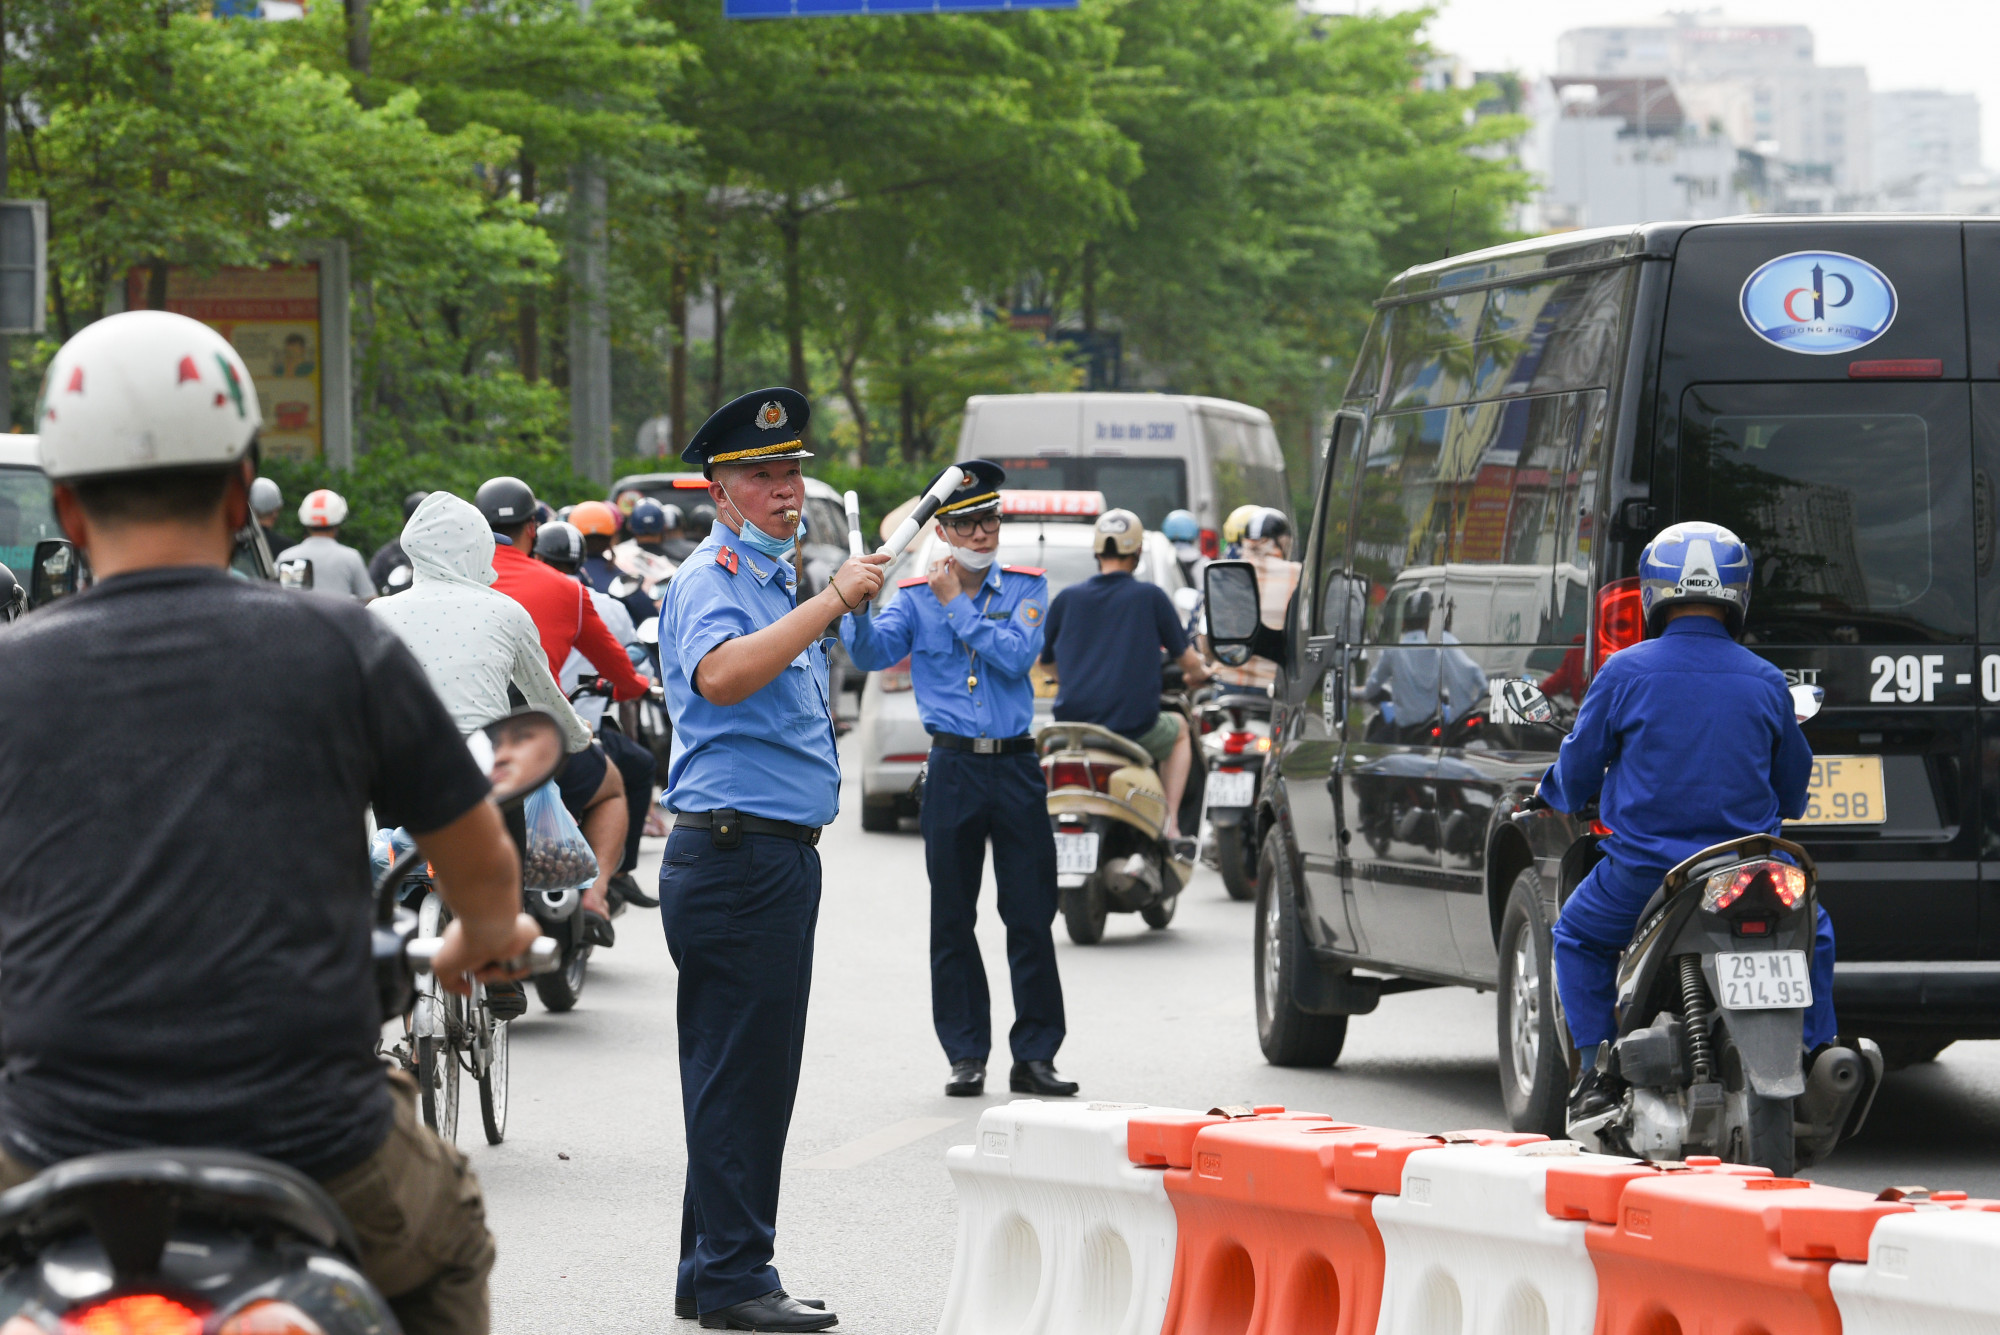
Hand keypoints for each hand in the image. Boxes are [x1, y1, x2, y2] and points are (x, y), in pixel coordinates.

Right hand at [428, 912, 542, 995]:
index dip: (478, 975)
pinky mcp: (528, 941)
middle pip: (495, 971)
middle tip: (483, 971)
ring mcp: (510, 942)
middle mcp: (493, 942)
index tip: (473, 976)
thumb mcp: (443, 965)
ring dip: (501, 975)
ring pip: (510, 970)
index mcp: (475, 943)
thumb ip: (449, 984)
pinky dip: (521, 970)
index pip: (480, 966)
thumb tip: (466, 991)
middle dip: (488, 977)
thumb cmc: (467, 938)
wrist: (488, 927)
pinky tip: (511, 965)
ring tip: (495, 967)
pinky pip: (529, 963)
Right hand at [827, 553, 888, 609]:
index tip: (888, 558)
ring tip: (864, 595)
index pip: (870, 557)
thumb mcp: (848, 577)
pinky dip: (872, 595)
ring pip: (878, 580)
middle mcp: (856, 565)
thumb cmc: (840, 593)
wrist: (831, 600)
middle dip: (879, 581)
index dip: (881, 557)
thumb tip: (877, 574)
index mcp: (852, 562)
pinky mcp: (862, 581)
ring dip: (874, 590)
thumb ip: (860, 572)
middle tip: (873, 589)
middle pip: (878, 570)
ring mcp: (859, 572)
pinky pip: (875, 588)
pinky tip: (863, 597)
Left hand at [926, 557, 959, 603]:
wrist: (953, 603)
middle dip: (940, 561)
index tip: (950, 558)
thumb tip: (952, 560)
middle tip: (946, 561)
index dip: (946, 558)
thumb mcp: (955, 577)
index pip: (941, 562)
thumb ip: (951, 567)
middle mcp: (933, 578)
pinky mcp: (931, 586)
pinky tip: (939, 573)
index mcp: (940, 575)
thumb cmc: (956, 591)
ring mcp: (931, 583)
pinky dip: (933, 573)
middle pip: (933, 564)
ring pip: (930, 570)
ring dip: (935, 567)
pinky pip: (929, 576)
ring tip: (942, 567)